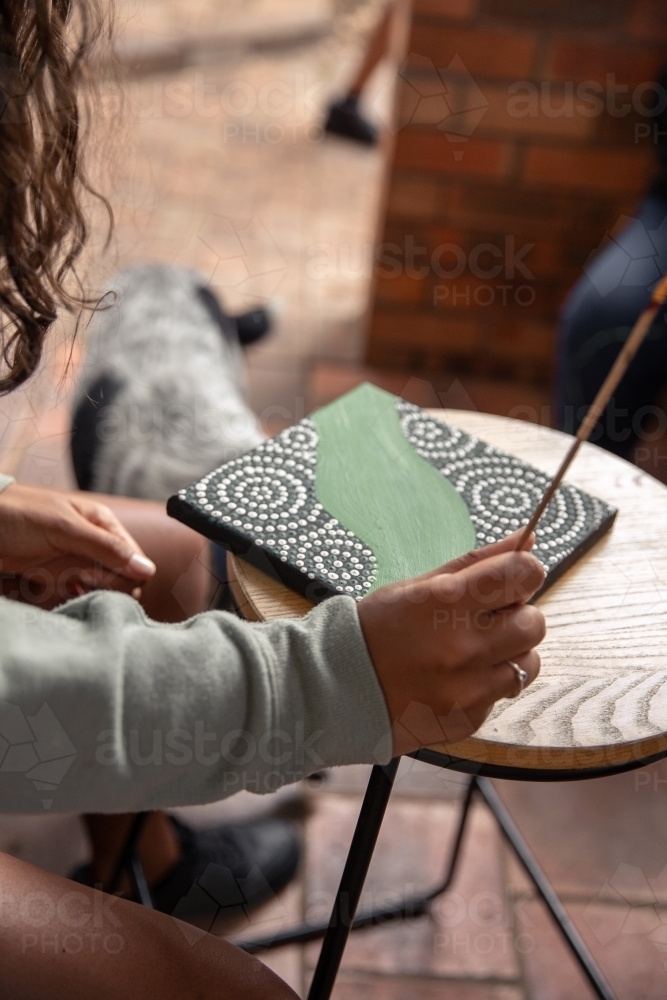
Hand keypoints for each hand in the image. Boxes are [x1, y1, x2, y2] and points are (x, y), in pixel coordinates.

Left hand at [0, 483, 155, 606]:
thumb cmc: (19, 516)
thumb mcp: (65, 528)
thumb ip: (106, 549)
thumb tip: (147, 570)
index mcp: (103, 524)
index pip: (134, 559)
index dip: (123, 575)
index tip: (94, 575)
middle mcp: (95, 544)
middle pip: (121, 578)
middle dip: (104, 585)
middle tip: (77, 579)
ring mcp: (76, 562)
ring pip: (101, 590)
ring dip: (88, 594)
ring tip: (67, 585)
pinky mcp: (57, 577)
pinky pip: (78, 595)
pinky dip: (74, 599)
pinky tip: (65, 596)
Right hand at [357, 531, 546, 755]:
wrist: (337, 689)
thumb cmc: (376, 630)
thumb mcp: (420, 585)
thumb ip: (478, 562)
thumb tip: (527, 539)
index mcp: (447, 602)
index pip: (524, 574)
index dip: (523, 572)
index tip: (512, 578)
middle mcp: (463, 647)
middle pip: (535, 622)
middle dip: (517, 616)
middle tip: (486, 618)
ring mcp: (468, 688)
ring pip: (528, 662)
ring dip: (509, 652)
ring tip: (472, 651)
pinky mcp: (470, 718)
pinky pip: (503, 693)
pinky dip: (487, 682)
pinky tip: (455, 678)